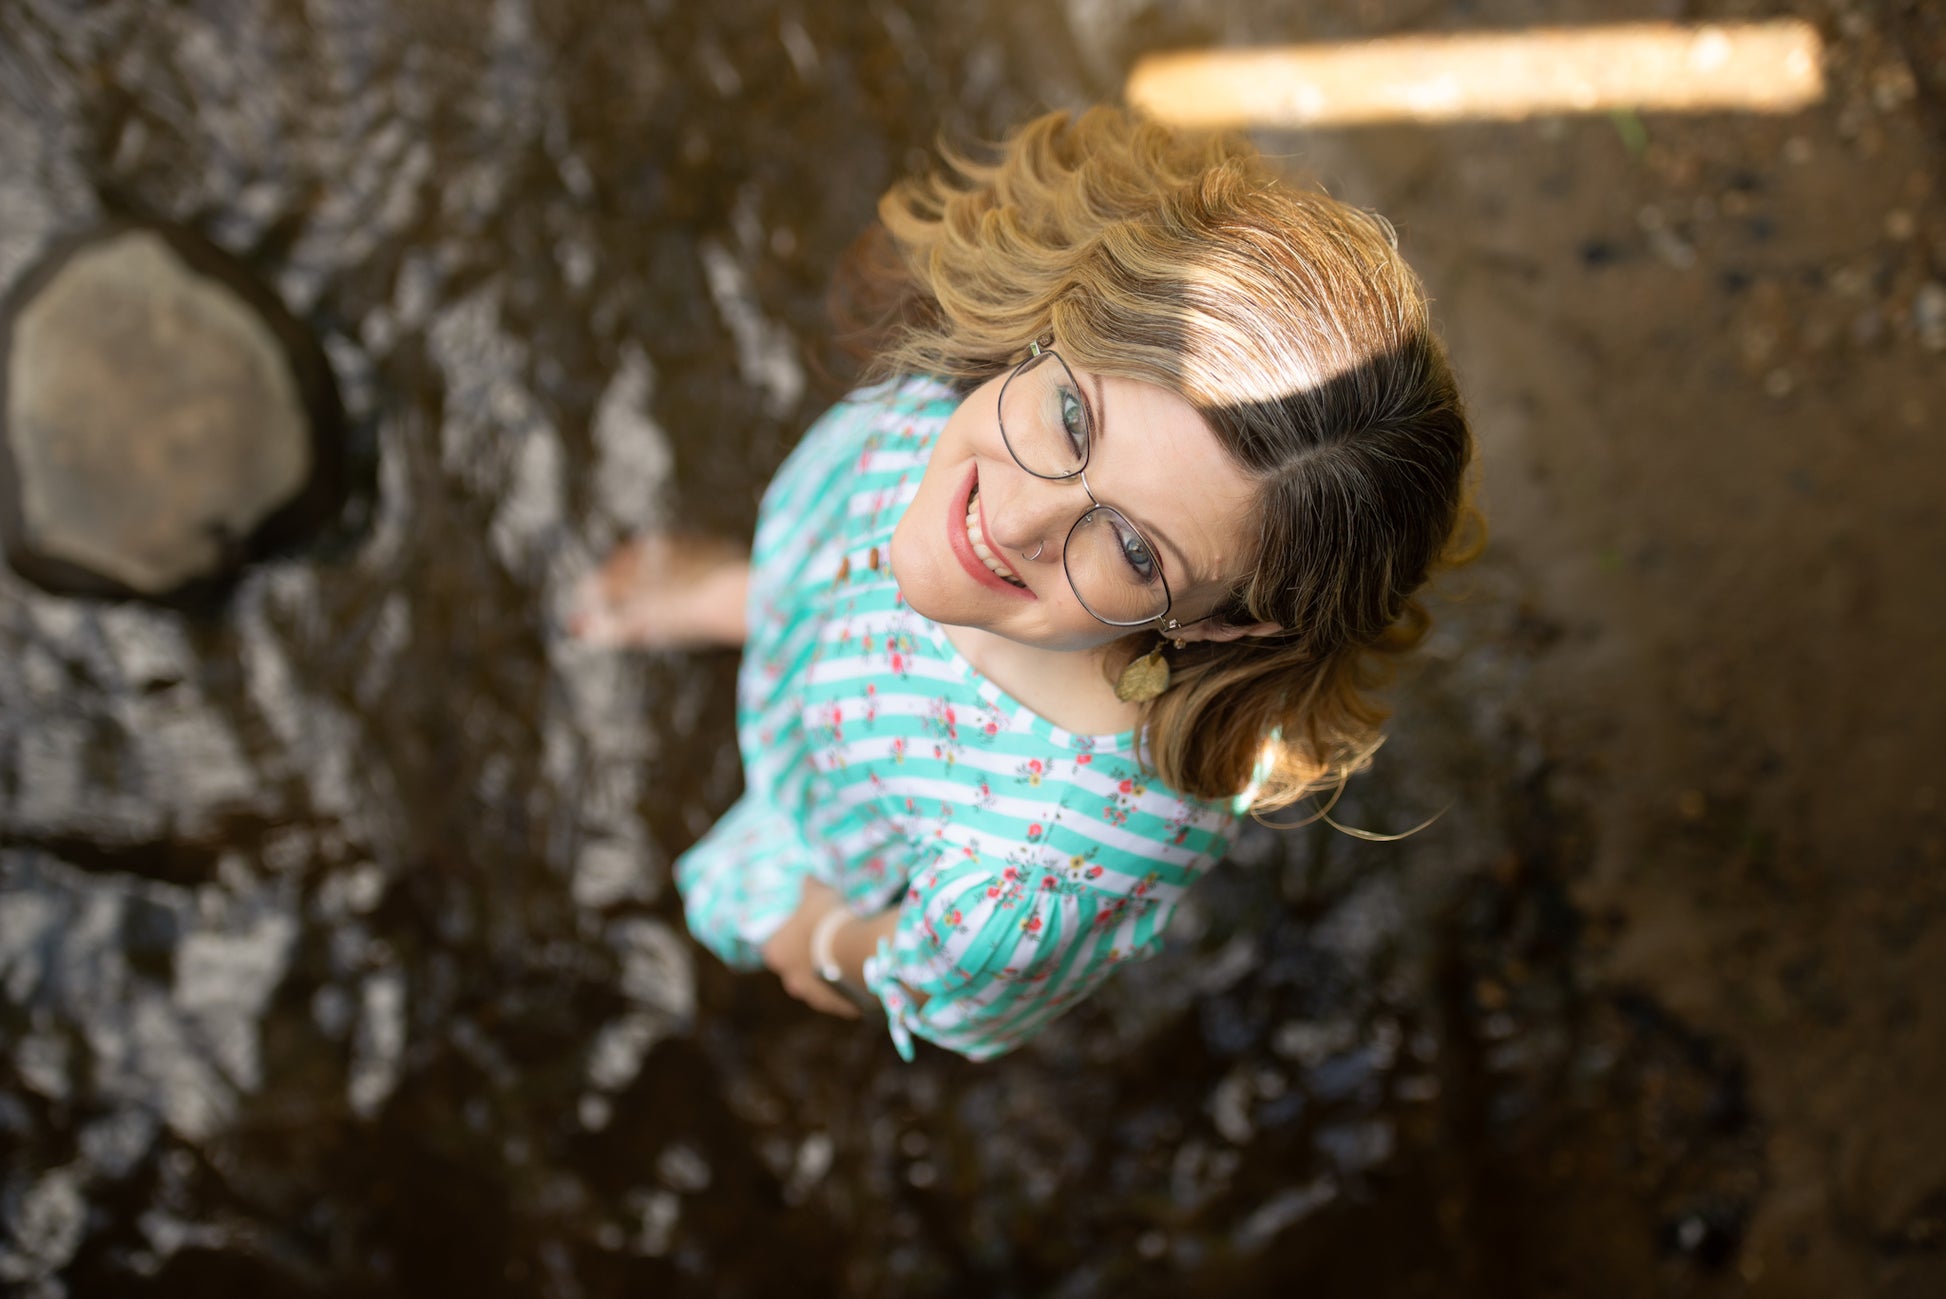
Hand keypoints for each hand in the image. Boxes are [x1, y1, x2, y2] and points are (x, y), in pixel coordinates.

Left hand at [760, 878, 862, 1018]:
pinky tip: (860, 971)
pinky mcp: (839, 1007)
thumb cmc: (826, 919)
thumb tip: (807, 879)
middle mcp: (790, 980)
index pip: (775, 946)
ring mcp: (814, 997)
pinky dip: (849, 986)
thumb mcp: (816, 894)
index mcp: (776, 953)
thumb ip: (809, 887)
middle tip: (828, 941)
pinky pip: (842, 996)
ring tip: (847, 957)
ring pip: (819, 985)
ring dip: (829, 974)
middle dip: (809, 958)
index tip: (805, 928)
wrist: (855, 950)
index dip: (790, 937)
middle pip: (796, 969)